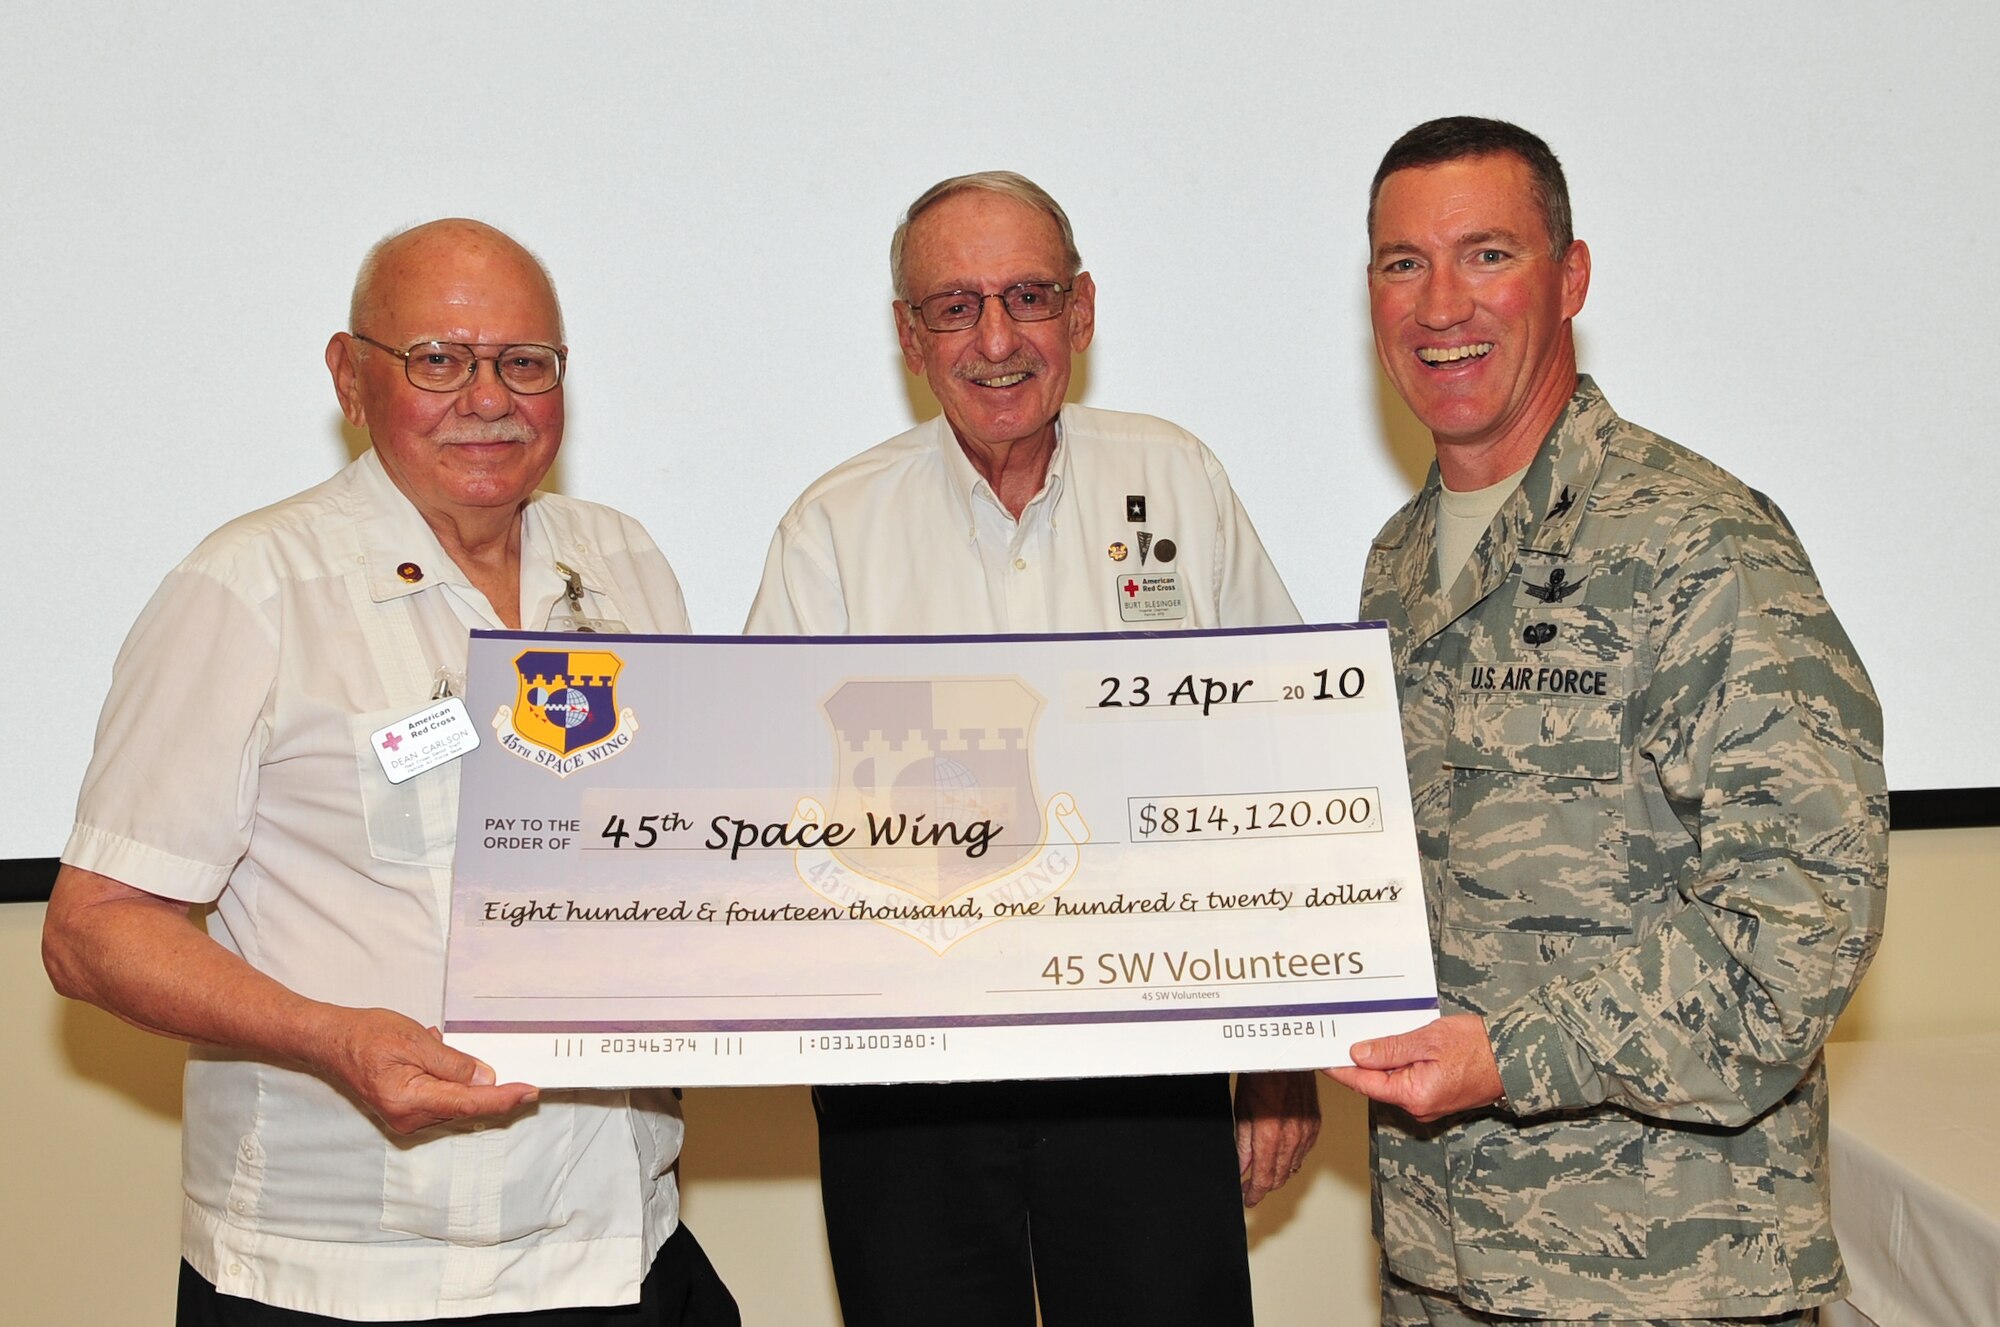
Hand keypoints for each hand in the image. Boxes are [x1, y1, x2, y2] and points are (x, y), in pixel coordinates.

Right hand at [318, 1007, 539, 1133]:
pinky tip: (429, 1054)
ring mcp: (406, 1119)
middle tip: (487, 1060)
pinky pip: (441, 1098)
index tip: (530, 1092)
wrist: (332, 1042)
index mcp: (410, 1101)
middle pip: (465, 1106)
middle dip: (483, 1083)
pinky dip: (445, 1078)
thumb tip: (485, 1079)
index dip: (503, 1098)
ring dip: (458, 1076)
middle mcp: (409, 1118)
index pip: (469, 1103)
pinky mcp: (406, 1113)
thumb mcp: (415, 1040)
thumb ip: (452, 1062)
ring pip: (454, 1101)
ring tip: (430, 1045)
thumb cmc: (366, 1036)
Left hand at [1233, 1070, 1320, 1205]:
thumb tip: (1241, 1168)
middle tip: (1251, 1187)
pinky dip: (1291, 1158)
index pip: (1264, 1179)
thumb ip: (1242, 1144)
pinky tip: (1281, 1154)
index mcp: (1270, 1136)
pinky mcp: (1315, 1125)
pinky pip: (1304, 1152)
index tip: (1248, 1199)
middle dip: (1265, 1185)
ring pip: (1293, 1166)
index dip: (1255, 1193)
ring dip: (1278, 1172)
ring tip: (1264, 1171)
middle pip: (1280, 1177)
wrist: (1285, 1055)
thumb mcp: (1242, 1111)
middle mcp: (1292, 1138)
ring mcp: (1306, 1132)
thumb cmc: (1261, 1075)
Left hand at [1324, 1015, 1502, 1123]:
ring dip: (1380, 1061)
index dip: (1340, 1068)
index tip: (1321, 1057)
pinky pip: (1408, 1080)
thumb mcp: (1428, 1039)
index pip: (1364, 1082)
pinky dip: (1398, 1064)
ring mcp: (1428, 1103)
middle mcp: (1418, 1106)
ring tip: (1365, 1036)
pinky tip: (1394, 1045)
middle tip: (1338, 1038)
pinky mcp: (1437, 1096)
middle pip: (1376, 1083)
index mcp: (1413, 1095)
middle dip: (1358, 1062)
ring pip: (1392, 1081)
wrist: (1516, 1057)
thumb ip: (1391, 1049)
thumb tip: (1358, 1054)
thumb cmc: (1478, 1047)